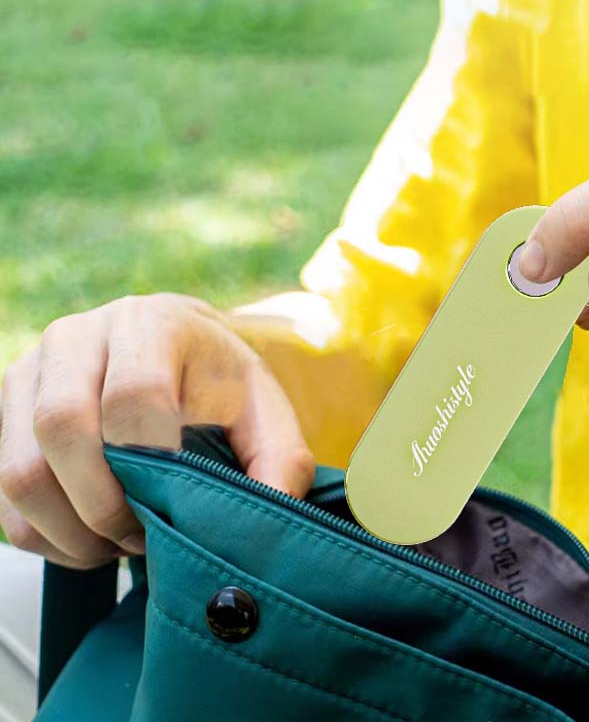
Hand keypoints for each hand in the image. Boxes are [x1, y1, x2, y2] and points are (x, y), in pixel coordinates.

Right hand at [0, 293, 314, 567]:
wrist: (175, 351)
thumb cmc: (221, 385)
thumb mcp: (268, 412)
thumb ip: (282, 463)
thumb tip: (270, 525)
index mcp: (150, 325)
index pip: (134, 395)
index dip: (151, 466)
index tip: (174, 508)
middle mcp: (79, 337)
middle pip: (63, 428)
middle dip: (105, 506)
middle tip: (144, 537)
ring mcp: (31, 370)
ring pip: (20, 470)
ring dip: (71, 530)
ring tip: (119, 542)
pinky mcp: (5, 409)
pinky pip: (0, 493)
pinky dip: (44, 533)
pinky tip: (90, 535)